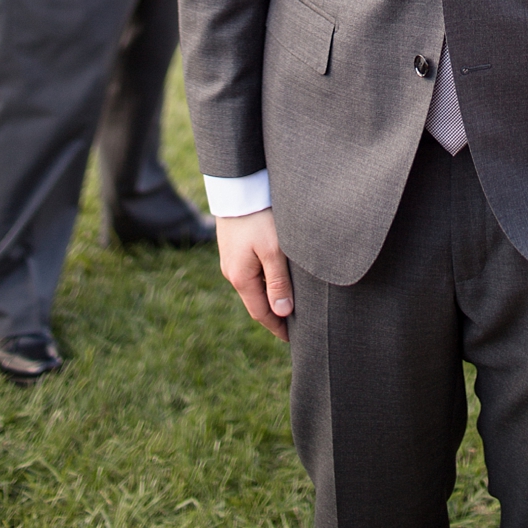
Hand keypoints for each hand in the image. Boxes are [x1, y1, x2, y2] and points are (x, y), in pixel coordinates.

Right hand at [218, 208, 292, 340]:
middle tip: (295, 327)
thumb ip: (278, 282)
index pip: (261, 312)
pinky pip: (252, 274)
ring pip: (254, 288)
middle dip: (274, 315)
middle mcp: (233, 273)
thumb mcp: (274, 251)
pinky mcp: (235, 249)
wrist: (238, 188)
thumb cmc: (260, 218)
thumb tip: (283, 311)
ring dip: (270, 298)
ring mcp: (232, 261)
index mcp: (242, 278)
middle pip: (256, 302)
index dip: (277, 327)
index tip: (293, 339)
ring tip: (290, 307)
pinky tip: (277, 281)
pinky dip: (265, 283)